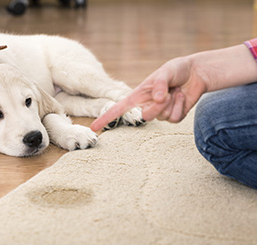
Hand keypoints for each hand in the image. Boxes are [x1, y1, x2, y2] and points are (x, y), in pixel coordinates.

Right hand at [91, 56, 207, 131]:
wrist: (196, 73)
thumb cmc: (177, 69)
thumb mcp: (166, 71)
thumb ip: (159, 84)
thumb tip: (156, 99)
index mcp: (138, 95)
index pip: (118, 108)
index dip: (106, 117)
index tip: (94, 127)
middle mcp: (147, 105)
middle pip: (145, 116)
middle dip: (157, 106)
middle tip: (167, 93)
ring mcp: (160, 112)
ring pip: (161, 118)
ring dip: (171, 103)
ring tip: (175, 91)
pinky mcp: (173, 116)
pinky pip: (174, 119)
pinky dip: (180, 106)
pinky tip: (182, 97)